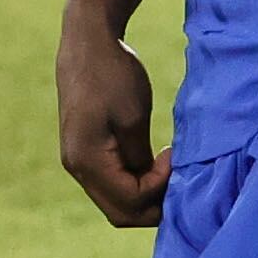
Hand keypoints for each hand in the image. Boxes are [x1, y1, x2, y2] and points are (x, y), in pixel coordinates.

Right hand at [56, 5, 166, 228]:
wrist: (87, 44)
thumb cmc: (113, 75)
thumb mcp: (133, 117)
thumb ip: (140, 159)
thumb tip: (151, 187)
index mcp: (86, 160)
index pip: (130, 201)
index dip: (159, 189)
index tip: (175, 158)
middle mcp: (77, 168)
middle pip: (120, 213)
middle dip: (154, 206)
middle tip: (180, 183)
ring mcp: (78, 162)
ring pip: (116, 202)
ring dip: (145, 197)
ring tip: (169, 175)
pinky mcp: (84, 153)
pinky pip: (111, 184)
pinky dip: (135, 184)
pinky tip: (154, 167)